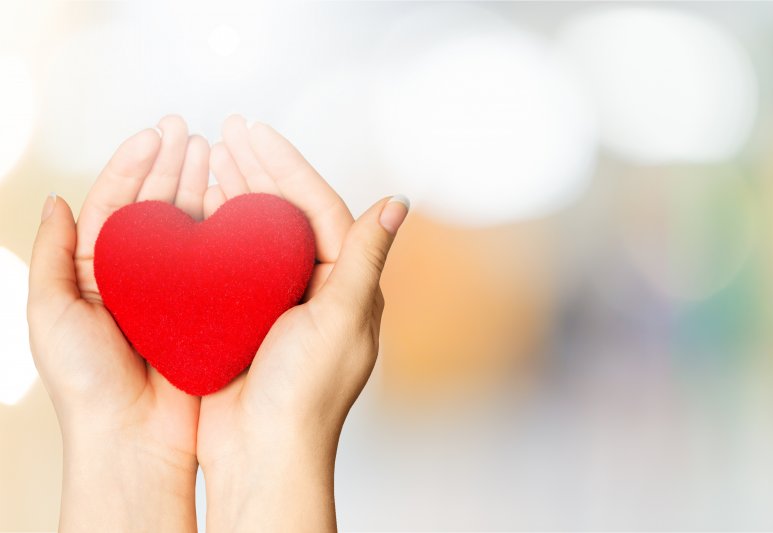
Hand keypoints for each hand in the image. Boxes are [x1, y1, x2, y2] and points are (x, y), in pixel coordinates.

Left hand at [27, 116, 209, 531]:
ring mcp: (174, 292)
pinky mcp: (205, 309)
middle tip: (189, 132)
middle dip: (171, 165)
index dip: (135, 165)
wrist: (132, 438)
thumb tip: (55, 202)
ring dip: (199, 187)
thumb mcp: (49, 312)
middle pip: (156, 206)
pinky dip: (224, 230)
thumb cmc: (86, 385)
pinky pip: (216, 261)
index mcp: (97, 272)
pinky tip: (234, 203)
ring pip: (189, 228)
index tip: (156, 135)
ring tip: (213, 152)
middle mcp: (138, 276)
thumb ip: (51, 255)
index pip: (117, 204)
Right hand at [196, 115, 408, 531]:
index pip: (316, 207)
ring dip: (235, 194)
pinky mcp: (246, 317)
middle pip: (285, 213)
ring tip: (209, 157)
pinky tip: (198, 208)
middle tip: (226, 131)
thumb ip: (365, 256)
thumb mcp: (341, 317)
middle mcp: (315, 286)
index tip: (254, 132)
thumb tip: (398, 202)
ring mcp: (278, 301)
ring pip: (256, 234)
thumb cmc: (306, 392)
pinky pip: (231, 264)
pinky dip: (215, 234)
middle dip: (257, 170)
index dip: (286, 165)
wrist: (262, 453)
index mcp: (346, 283)